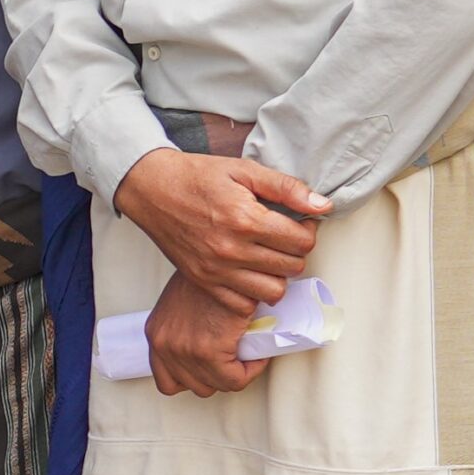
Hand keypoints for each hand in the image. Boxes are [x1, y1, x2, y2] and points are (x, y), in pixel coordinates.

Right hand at [114, 148, 327, 314]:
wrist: (150, 188)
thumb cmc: (196, 176)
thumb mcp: (244, 170)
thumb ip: (286, 188)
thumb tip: (323, 205)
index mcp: (245, 219)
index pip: (301, 241)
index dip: (308, 230)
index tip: (299, 222)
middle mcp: (231, 249)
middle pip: (292, 267)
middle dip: (295, 251)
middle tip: (283, 237)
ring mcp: (215, 269)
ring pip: (273, 291)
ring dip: (277, 275)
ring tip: (268, 256)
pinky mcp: (202, 280)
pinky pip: (242, 304)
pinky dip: (252, 292)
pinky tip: (248, 272)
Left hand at [146, 269, 268, 397]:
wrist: (221, 257)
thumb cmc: (209, 273)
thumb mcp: (185, 301)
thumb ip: (188, 324)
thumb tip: (210, 339)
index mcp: (156, 334)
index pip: (167, 380)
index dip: (196, 378)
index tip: (216, 366)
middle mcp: (164, 345)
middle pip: (194, 385)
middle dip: (219, 377)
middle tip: (238, 359)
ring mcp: (183, 350)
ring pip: (215, 385)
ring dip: (236, 374)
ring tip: (250, 354)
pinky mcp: (207, 350)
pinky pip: (234, 380)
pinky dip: (250, 371)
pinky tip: (258, 355)